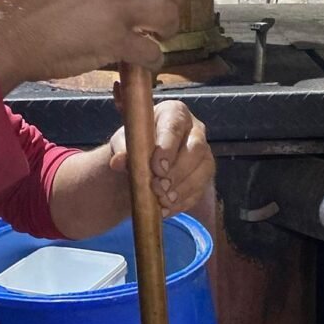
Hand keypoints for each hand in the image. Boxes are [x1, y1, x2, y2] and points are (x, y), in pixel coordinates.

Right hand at [0, 0, 181, 91]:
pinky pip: (152, 50)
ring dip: (169, 27)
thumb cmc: (19, 0)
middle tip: (165, 11)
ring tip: (160, 37)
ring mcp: (117, 4)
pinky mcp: (116, 38)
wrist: (5, 30)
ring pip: (168, 12)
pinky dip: (155, 59)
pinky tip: (148, 62)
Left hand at [108, 99, 214, 216]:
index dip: (168, 148)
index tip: (156, 168)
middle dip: (177, 171)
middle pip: (196, 149)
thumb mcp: (124, 142)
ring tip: (163, 201)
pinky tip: (166, 209)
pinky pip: (200, 190)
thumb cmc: (136, 144)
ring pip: (203, 171)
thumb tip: (118, 161)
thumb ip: (121, 149)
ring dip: (182, 189)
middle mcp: (195, 130)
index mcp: (175, 113)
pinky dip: (182, 202)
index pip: (175, 127)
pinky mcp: (205, 175)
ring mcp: (204, 154)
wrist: (143, 162)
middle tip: (159, 187)